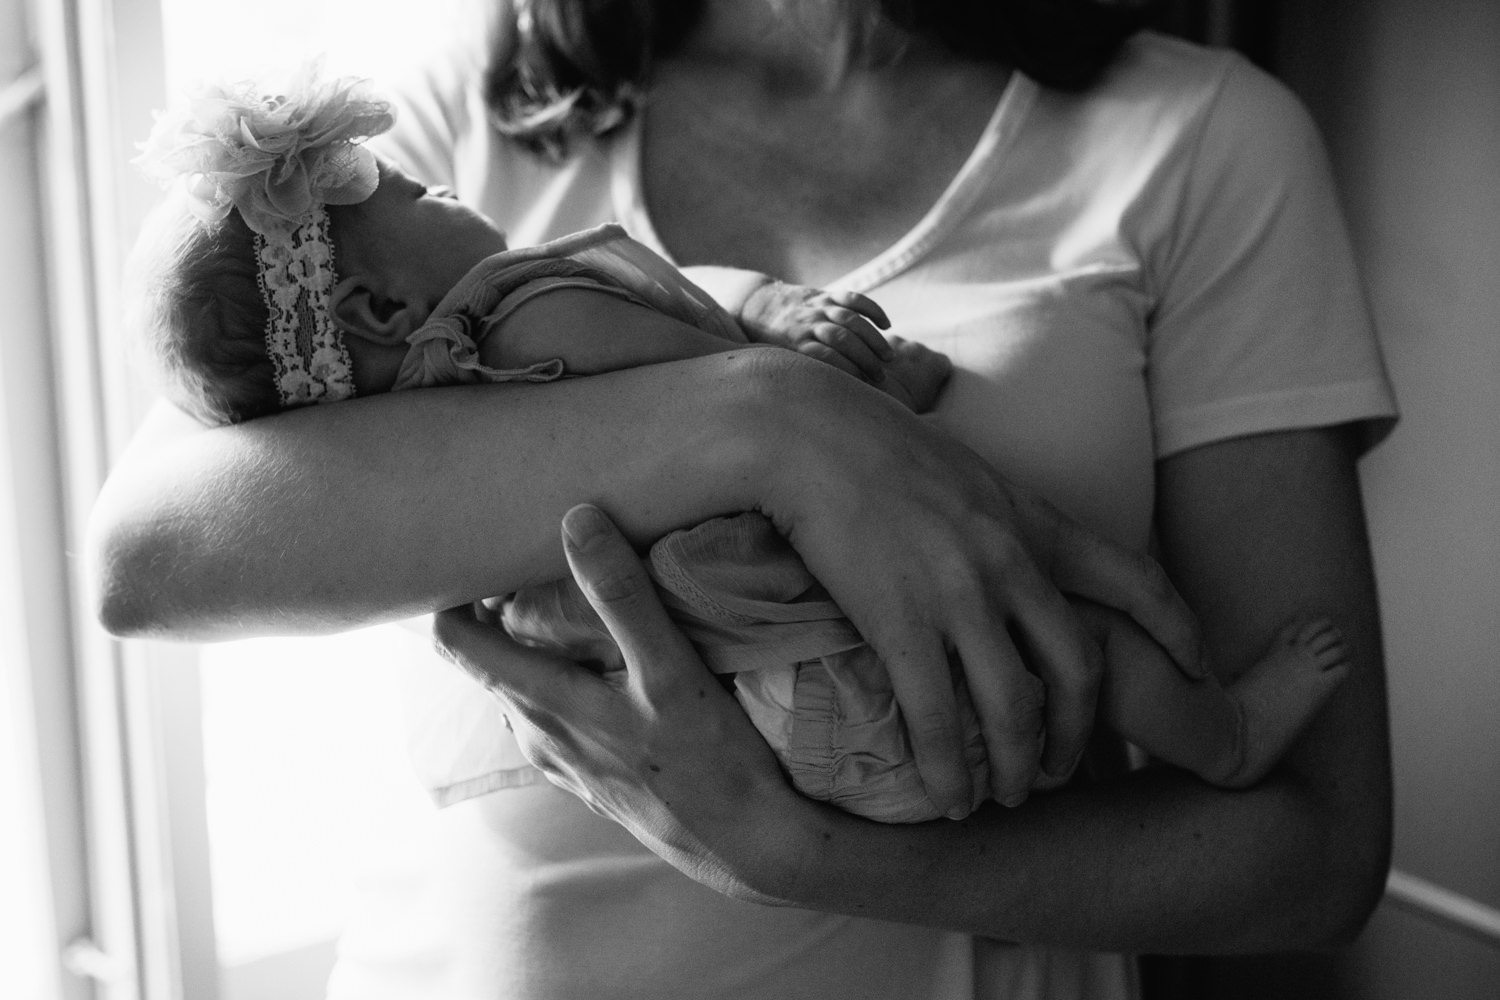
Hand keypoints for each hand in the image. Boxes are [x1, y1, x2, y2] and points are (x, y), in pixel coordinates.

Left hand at [433, 504, 801, 902]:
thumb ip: (621, 595)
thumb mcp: (670, 668)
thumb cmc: (708, 759)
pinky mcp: (588, 776)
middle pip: (488, 660)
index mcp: (539, 703)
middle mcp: (535, 734)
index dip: (453, 594)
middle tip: (537, 560)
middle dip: (500, 611)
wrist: (743, 845)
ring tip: (573, 605)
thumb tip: (575, 521)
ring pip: (524, 688)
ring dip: (535, 648)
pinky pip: (554, 716)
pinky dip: (563, 681)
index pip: (454, 641)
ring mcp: (559, 761)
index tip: (481, 554)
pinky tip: (606, 669)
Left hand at [739, 282, 895, 382]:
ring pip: (851, 319)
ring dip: (873, 338)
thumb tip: (817, 404)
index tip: (864, 386)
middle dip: (865, 358)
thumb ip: (796, 374)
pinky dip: (872, 309)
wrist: (757, 304)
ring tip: (888, 357)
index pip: (826, 357)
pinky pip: (853, 298)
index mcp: (794, 343)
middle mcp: (807, 323)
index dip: (847, 370)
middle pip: (842, 338)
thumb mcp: (775, 360)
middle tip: (881, 377)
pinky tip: (886, 324)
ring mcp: (818, 306)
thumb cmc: (769, 342)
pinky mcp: (826, 294)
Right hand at [756, 355, 1206, 814]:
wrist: (804, 431)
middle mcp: (1011, 562)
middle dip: (1079, 734)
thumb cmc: (872, 444)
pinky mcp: (900, 621)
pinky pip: (938, 717)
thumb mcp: (966, 473)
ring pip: (1015, 706)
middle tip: (1061, 771)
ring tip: (1002, 797)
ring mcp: (959, 594)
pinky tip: (947, 798)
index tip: (1200, 667)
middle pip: (1080, 668)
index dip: (1179, 629)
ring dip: (1016, 766)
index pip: (1135, 577)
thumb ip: (999, 519)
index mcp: (1034, 520)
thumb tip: (1004, 548)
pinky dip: (948, 770)